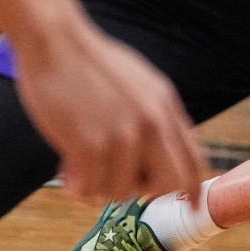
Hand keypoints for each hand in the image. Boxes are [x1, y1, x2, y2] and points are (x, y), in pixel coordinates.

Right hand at [15, 24, 206, 204]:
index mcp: (166, 107)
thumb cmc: (92, 65)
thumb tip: (164, 152)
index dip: (192, 189)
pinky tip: (64, 169)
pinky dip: (75, 186)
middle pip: (168, 184)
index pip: (193, 159)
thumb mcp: (142, 84)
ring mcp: (122, 134)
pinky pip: (89, 188)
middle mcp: (152, 122)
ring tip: (81, 165)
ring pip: (121, 192)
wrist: (56, 42)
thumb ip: (156, 116)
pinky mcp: (90, 143)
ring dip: (98, 186)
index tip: (190, 208)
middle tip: (118, 182)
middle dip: (145, 193)